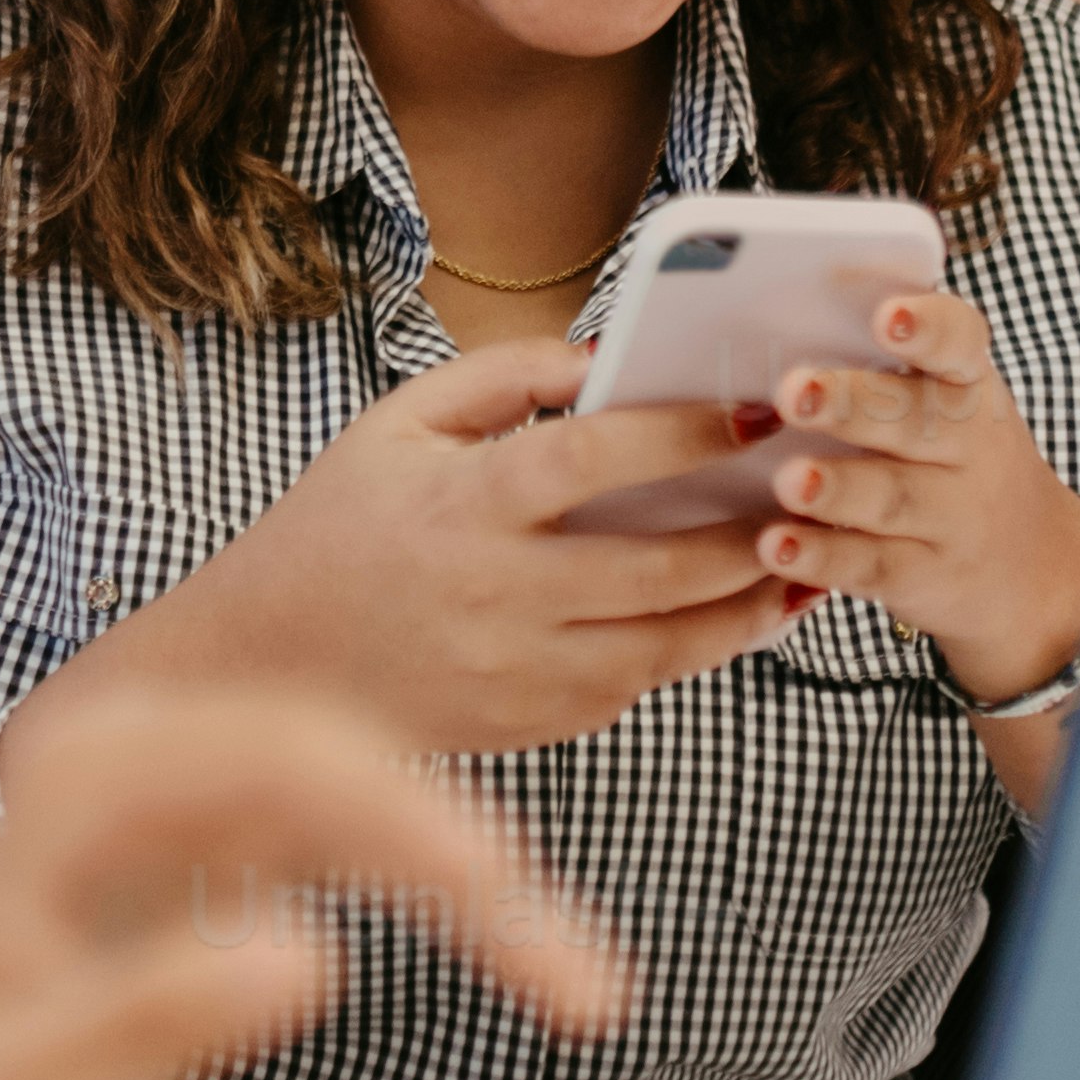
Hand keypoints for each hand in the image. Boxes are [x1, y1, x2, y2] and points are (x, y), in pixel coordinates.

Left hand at [0, 678, 628, 1079]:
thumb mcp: (37, 1079)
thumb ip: (157, 1014)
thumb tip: (299, 959)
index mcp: (88, 782)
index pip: (285, 757)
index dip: (412, 821)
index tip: (499, 896)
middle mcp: (144, 762)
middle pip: (351, 765)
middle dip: (475, 862)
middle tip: (575, 973)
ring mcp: (189, 794)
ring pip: (373, 800)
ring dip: (479, 886)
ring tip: (575, 979)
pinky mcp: (224, 841)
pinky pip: (359, 842)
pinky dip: (440, 898)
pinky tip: (516, 944)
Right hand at [79, 345, 810, 759]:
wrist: (263, 668)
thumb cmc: (336, 528)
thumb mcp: (398, 423)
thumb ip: (505, 374)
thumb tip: (607, 354)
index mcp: (465, 506)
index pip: (595, 459)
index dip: (685, 434)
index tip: (755, 409)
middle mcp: (498, 595)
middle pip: (662, 567)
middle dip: (755, 531)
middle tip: (816, 490)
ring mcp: (518, 672)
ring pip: (669, 645)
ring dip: (751, 605)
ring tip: (810, 559)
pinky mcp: (532, 725)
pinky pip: (636, 686)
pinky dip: (692, 648)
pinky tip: (735, 611)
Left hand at [746, 284, 1079, 724]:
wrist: (1030, 562)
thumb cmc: (950, 455)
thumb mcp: (941, 402)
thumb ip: (874, 369)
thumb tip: (760, 323)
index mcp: (967, 383)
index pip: (959, 342)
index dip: (928, 328)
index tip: (887, 315)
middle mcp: (969, 445)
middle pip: (914, 419)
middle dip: (852, 406)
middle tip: (793, 393)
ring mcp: (953, 515)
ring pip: (892, 496)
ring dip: (836, 488)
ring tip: (790, 480)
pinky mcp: (927, 575)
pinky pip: (872, 565)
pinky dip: (823, 556)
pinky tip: (776, 546)